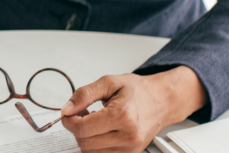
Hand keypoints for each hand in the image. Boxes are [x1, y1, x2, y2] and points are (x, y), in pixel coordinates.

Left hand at [60, 67, 205, 151]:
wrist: (162, 100)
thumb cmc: (138, 91)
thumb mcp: (109, 83)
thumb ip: (84, 95)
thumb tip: (67, 109)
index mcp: (122, 116)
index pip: (82, 129)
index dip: (68, 121)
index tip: (68, 113)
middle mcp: (128, 136)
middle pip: (85, 143)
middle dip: (76, 129)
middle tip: (81, 114)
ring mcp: (131, 149)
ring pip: (91, 152)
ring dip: (86, 138)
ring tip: (93, 121)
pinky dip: (96, 145)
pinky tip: (100, 131)